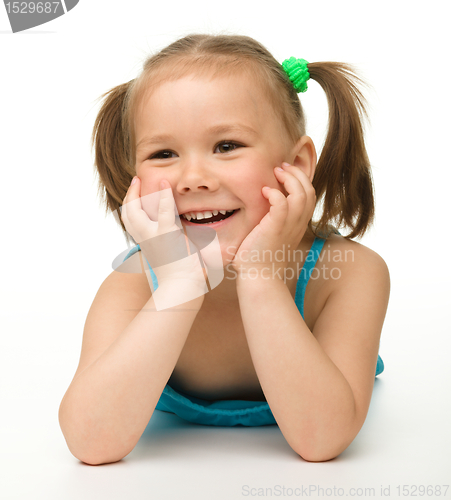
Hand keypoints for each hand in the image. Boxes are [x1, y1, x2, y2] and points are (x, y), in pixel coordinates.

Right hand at [120, 177, 206, 288]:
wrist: (182, 288)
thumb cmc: (180, 277)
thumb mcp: (170, 257)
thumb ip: (170, 244)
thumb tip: (179, 238)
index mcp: (145, 244)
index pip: (131, 222)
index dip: (131, 206)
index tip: (134, 195)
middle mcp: (144, 240)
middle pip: (127, 214)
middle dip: (129, 195)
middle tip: (135, 181)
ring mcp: (153, 237)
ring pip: (134, 211)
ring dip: (137, 192)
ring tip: (142, 178)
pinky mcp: (167, 236)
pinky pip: (164, 212)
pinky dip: (164, 196)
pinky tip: (165, 184)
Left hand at [231, 163, 315, 277]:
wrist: (258, 277)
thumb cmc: (259, 258)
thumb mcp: (271, 235)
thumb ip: (272, 221)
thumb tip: (260, 209)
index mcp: (298, 225)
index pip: (310, 196)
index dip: (301, 180)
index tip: (286, 172)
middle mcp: (297, 224)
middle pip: (309, 191)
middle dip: (297, 174)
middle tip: (282, 167)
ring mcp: (288, 226)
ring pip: (301, 195)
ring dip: (289, 179)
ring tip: (276, 172)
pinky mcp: (275, 228)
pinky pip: (283, 204)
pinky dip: (275, 193)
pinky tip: (264, 191)